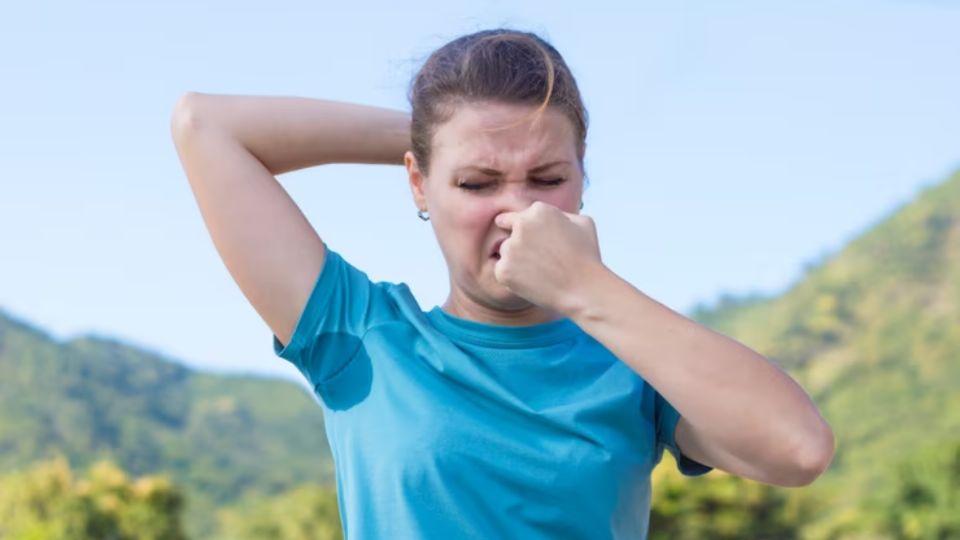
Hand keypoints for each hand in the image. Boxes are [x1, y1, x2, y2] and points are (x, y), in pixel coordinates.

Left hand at [493, 201, 604, 315]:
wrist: (583, 290)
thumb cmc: (587, 257)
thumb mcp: (583, 223)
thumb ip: (561, 214)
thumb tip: (550, 215)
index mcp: (539, 211)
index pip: (515, 217)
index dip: (519, 228)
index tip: (523, 238)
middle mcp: (521, 226)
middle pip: (509, 235)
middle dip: (519, 245)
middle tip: (538, 261)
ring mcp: (510, 248)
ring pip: (506, 253)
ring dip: (516, 261)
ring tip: (540, 273)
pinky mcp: (503, 270)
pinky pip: (502, 271)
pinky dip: (513, 278)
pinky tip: (533, 282)